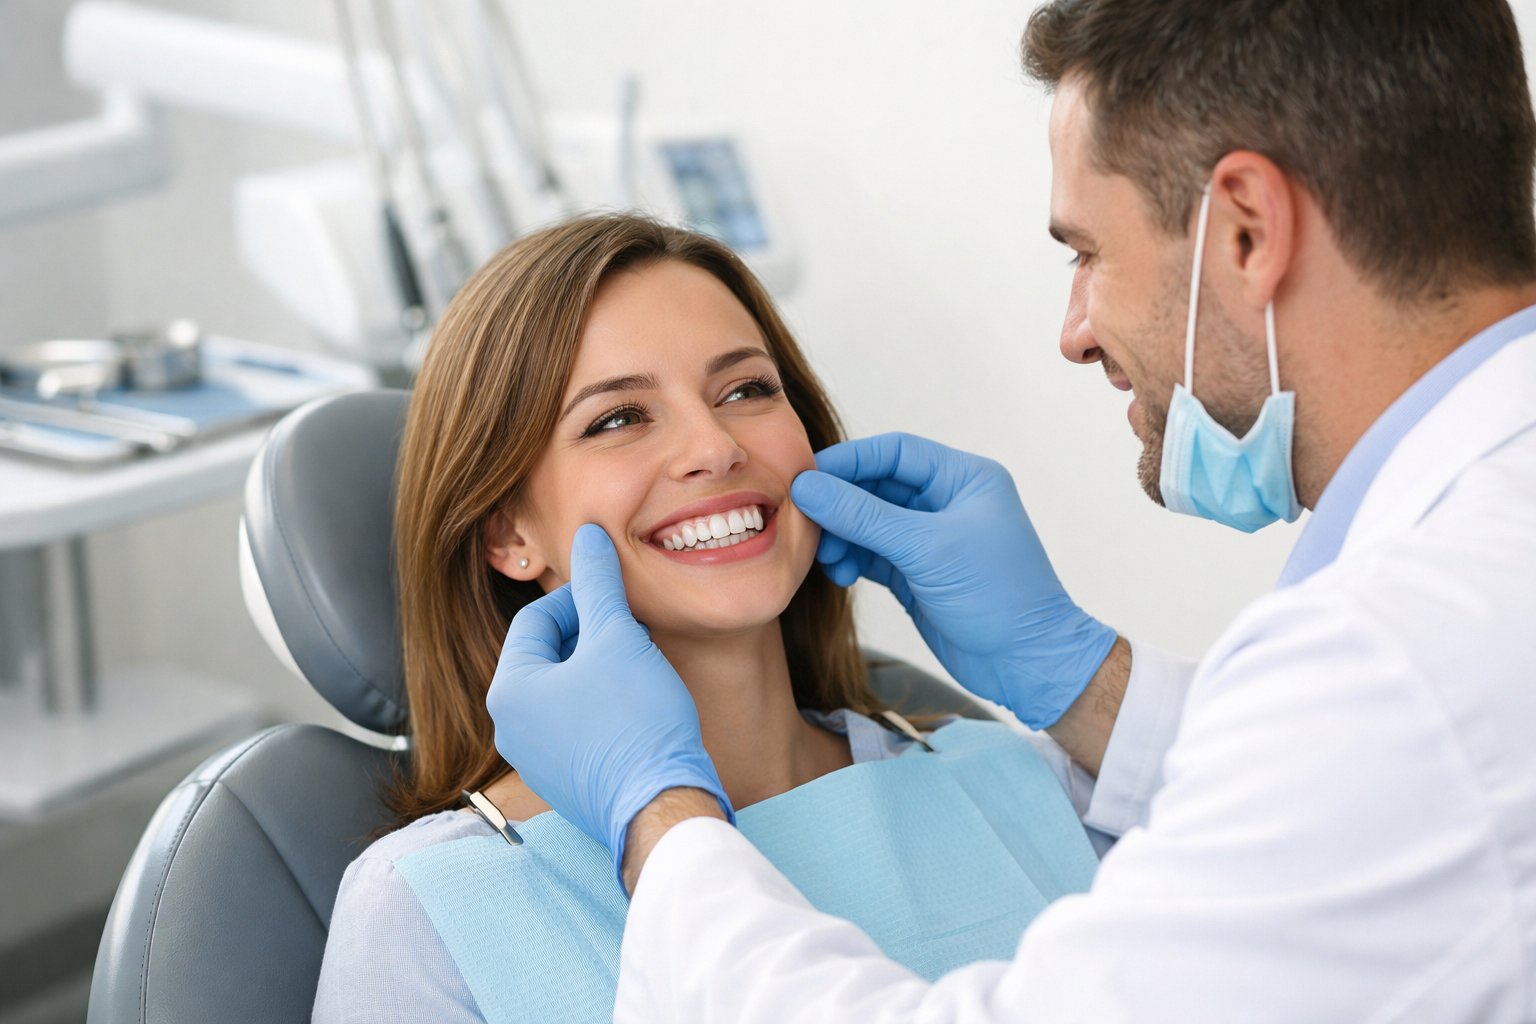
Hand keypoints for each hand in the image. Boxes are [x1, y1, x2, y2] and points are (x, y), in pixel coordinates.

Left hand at [487, 524, 732, 876]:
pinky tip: (638, 702)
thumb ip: (598, 582)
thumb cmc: (636, 720)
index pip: (535, 620)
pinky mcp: (564, 781)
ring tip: (639, 661)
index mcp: (509, 690)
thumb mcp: (618, 637)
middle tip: (633, 628)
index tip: (619, 597)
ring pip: (564, 691)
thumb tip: (588, 535)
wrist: (662, 803)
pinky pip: (576, 726)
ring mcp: (535, 760)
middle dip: (591, 634)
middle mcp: (510, 728)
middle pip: (548, 656)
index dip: (581, 599)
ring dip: (599, 668)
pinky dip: (602, 705)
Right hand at [790, 432, 1115, 727]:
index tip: (807, 476)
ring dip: (842, 536)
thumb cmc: (998, 596)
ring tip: (827, 558)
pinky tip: (840, 575)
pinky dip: (851, 560)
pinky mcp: (916, 572)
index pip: (896, 452)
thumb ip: (864, 517)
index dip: (849, 460)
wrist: (1026, 663)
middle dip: (840, 503)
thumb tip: (808, 487)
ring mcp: (930, 538)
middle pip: (877, 485)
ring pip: (869, 522)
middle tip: (805, 520)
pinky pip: (872, 553)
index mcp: (963, 479)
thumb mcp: (927, 549)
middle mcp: (946, 501)